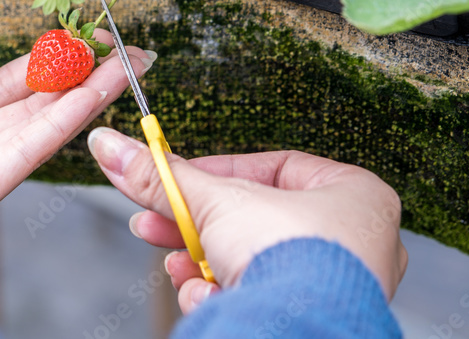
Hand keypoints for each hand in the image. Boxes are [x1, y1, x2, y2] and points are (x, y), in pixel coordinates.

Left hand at [0, 18, 152, 235]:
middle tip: (120, 51)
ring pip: (35, 130)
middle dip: (73, 80)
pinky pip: (24, 153)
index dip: (35, 65)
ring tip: (124, 64)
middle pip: (25, 110)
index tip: (73, 41)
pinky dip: (62, 121)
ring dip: (81, 97)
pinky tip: (92, 91)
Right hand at [87, 128, 407, 312]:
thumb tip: (114, 147)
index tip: (176, 179)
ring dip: (202, 266)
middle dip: (194, 226)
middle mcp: (355, 240)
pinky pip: (259, 297)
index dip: (215, 173)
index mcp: (354, 195)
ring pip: (250, 262)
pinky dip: (224, 298)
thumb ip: (160, 176)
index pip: (272, 167)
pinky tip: (208, 299)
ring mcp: (336, 286)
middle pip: (251, 220)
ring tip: (179, 269)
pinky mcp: (311, 318)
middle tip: (155, 223)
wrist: (299, 330)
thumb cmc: (292, 257)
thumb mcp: (213, 200)